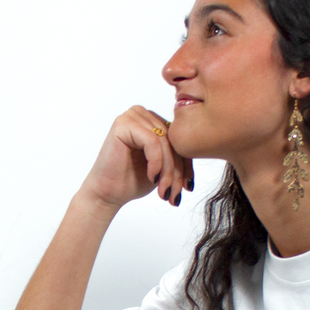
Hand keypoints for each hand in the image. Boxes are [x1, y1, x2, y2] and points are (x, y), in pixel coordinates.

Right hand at [78, 106, 193, 210]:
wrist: (107, 193)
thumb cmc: (132, 180)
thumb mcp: (164, 167)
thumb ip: (178, 154)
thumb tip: (202, 148)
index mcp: (154, 121)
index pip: (180, 140)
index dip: (187, 165)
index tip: (187, 188)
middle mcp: (144, 114)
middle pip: (174, 141)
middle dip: (177, 172)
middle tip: (175, 195)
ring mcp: (133, 116)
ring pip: (165, 143)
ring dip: (167, 171)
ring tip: (164, 192)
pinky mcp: (123, 123)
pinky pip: (152, 141)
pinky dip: (155, 163)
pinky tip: (152, 178)